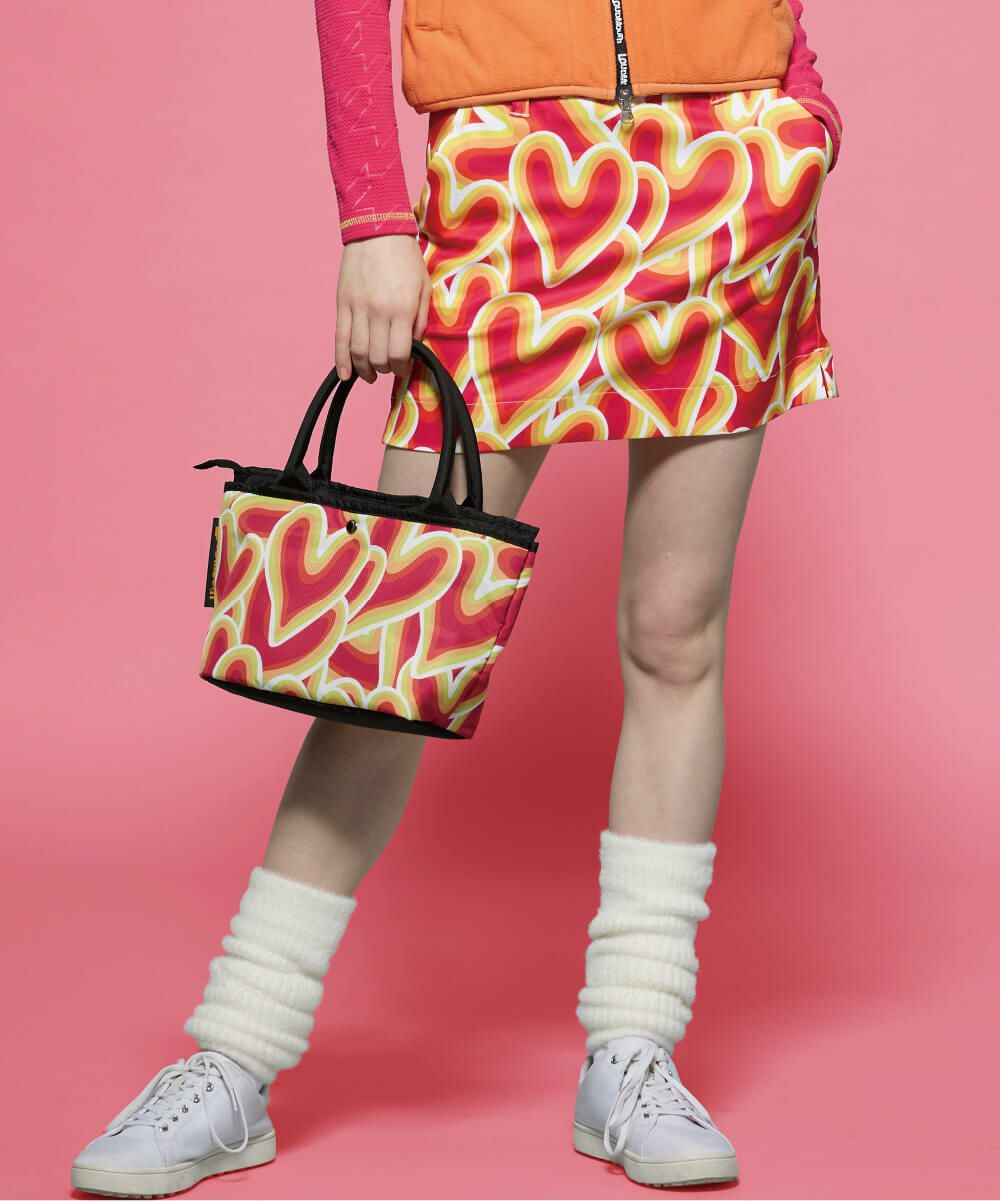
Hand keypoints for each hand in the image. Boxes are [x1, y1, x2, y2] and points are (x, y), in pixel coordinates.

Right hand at [335, 235, 430, 383]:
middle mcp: (378, 312)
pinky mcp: (342, 303)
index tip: (403, 366)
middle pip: (378, 357)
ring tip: (371, 373)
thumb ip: (420, 319)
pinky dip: (341, 360)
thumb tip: (413, 345)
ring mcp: (357, 308)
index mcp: (401, 308)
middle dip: (385, 368)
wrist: (376, 228)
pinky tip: (346, 374)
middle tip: (389, 366)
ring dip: (365, 369)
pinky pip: (340, 338)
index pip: (399, 353)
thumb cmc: (405, 257)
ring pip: (358, 352)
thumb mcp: (423, 286)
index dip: (402, 367)